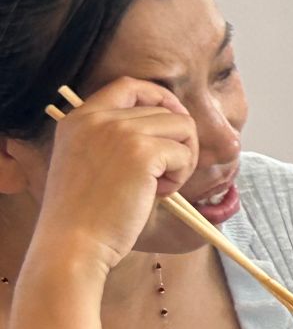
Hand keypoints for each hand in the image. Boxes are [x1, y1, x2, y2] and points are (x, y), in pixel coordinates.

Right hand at [19, 79, 196, 278]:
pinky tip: (157, 194)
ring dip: (182, 158)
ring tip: (158, 185)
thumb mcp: (86, 161)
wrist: (73, 243)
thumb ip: (113, 138)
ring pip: (182, 127)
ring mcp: (120, 132)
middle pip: (165, 109)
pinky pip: (184, 153)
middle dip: (177, 141)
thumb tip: (170, 121)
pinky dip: (181, 176)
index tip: (173, 119)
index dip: (159, 97)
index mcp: (79, 118)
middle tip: (162, 174)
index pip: (129, 85)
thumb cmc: (84, 213)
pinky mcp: (142, 152)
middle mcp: (98, 118)